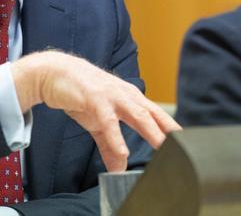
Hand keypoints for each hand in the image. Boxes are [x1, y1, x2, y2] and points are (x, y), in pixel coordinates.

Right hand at [11, 50, 180, 171]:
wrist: (51, 73)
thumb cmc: (77, 92)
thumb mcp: (96, 122)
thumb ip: (109, 144)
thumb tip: (119, 167)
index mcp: (128, 98)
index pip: (157, 115)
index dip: (172, 130)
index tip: (189, 145)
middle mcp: (124, 95)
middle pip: (153, 114)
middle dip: (169, 132)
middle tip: (185, 149)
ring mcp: (110, 95)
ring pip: (136, 114)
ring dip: (151, 132)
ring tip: (163, 149)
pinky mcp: (94, 98)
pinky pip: (108, 121)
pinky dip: (116, 137)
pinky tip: (123, 152)